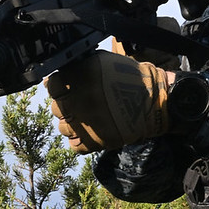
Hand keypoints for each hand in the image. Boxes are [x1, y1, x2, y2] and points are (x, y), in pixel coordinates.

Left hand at [44, 50, 172, 152]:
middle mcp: (80, 100)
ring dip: (73, 123)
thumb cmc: (129, 79)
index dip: (59, 87)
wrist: (156, 102)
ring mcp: (87, 123)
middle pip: (56, 108)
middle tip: (80, 103)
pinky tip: (88, 132)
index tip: (67, 88)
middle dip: (66, 105)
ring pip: (64, 127)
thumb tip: (55, 76)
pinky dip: (80, 140)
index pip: (52, 85)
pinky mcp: (96, 141)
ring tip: (87, 118)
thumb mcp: (102, 62)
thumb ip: (78, 67)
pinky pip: (75, 146)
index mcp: (81, 78)